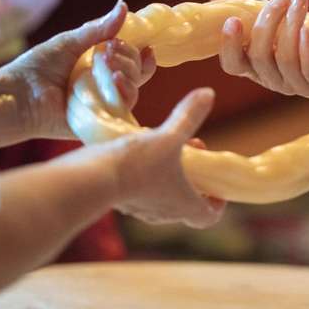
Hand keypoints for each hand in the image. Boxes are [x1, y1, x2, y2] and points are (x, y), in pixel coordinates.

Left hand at [3, 0, 155, 139]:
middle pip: (136, 73)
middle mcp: (105, 87)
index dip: (141, 54)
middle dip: (129, 58)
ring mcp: (104, 104)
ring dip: (128, 73)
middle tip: (108, 51)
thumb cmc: (38, 68)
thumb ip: (99, 29)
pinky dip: (125, 92)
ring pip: (134, 89)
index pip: (132, 62)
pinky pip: (124, 108)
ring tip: (107, 64)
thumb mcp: (70, 42)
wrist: (18, 96)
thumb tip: (124, 6)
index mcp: (100, 68)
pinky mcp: (101, 120)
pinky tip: (116, 80)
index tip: (146, 46)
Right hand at [75, 88, 225, 228]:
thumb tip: (209, 93)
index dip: (216, 202)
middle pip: (187, 201)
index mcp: (184, 204)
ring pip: (163, 195)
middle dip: (193, 176)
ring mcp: (141, 210)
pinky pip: (140, 191)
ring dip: (169, 174)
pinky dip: (145, 175)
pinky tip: (138, 152)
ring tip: (164, 147)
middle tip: (191, 150)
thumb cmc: (137, 164)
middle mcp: (165, 214)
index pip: (208, 216)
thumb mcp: (168, 136)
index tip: (216, 186)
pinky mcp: (121, 201)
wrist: (92, 181)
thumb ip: (188, 116)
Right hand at [205, 0, 308, 96]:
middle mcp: (270, 78)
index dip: (230, 46)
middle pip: (260, 57)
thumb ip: (242, 2)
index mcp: (253, 65)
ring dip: (293, 27)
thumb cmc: (297, 27)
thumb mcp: (271, 13)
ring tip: (300, 1)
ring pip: (287, 61)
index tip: (232, 21)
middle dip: (268, 25)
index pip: (232, 64)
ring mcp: (294, 84)